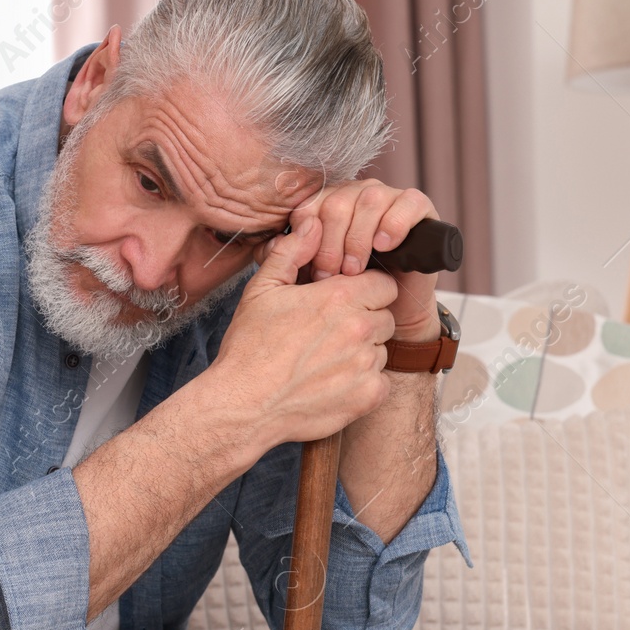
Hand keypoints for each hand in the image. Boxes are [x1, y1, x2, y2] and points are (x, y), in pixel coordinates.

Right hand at [214, 217, 397, 445]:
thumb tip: (312, 224)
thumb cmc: (249, 348)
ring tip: (325, 361)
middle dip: (364, 321)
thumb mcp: (262, 290)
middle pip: (385, 317)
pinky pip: (380, 383)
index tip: (344, 303)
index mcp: (339, 298)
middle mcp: (359, 328)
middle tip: (330, 334)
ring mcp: (366, 365)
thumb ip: (292, 253)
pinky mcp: (367, 396)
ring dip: (362, 353)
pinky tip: (332, 384)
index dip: (365, 291)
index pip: (384, 284)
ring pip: (381, 350)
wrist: (243, 405)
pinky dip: (362, 384)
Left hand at [275, 179, 441, 339]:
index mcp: (327, 203)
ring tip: (356, 270)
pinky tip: (385, 246)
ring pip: (369, 200)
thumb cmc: (347, 290)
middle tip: (333, 276)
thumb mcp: (311, 276)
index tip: (312, 272)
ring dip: (359, 239)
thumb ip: (285, 258)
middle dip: (332, 244)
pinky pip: (407, 202)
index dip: (308, 239)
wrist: (390, 308)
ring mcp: (387, 196)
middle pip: (337, 202)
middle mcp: (355, 193)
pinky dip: (394, 224)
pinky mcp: (417, 206)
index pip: (310, 205)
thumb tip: (270, 243)